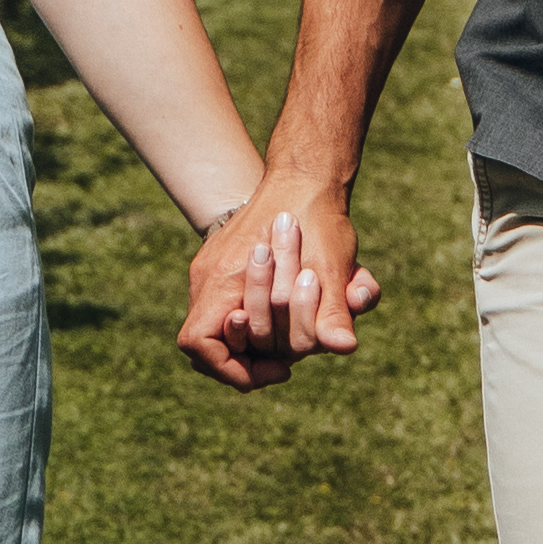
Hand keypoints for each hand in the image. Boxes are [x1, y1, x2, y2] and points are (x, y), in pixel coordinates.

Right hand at [181, 172, 375, 386]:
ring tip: (286, 351)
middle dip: (246, 362)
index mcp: (222, 275)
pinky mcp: (221, 268)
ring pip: (215, 328)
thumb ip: (333, 308)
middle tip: (284, 368)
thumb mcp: (332, 262)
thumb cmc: (317, 216)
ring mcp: (210, 271)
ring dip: (251, 344)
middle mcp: (206, 276)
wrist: (306, 175)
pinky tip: (285, 325)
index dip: (229, 367)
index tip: (275, 368)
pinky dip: (253, 323)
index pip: (197, 342)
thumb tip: (344, 347)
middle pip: (204, 344)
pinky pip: (225, 309)